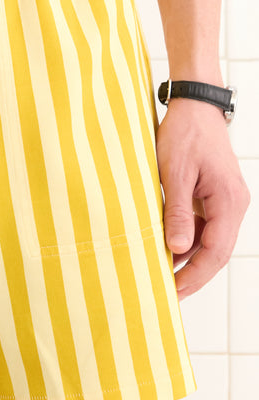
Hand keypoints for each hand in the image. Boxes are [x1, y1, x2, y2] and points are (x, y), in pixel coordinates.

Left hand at [156, 97, 250, 300]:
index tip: (174, 291)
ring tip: (164, 276)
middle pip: (217, 251)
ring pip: (210, 241)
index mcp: (229, 201)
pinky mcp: (214, 195)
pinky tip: (167, 248)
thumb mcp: (175, 173)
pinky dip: (188, 240)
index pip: (215, 251)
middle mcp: (234, 204)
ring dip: (190, 259)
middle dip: (194, 274)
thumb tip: (177, 249)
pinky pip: (204, 226)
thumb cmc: (185, 133)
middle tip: (168, 294)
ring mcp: (225, 201)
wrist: (195, 105)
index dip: (195, 275)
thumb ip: (177, 212)